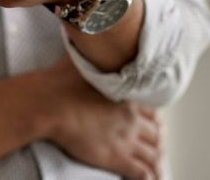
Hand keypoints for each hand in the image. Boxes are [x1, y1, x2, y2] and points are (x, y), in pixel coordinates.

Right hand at [46, 58, 160, 178]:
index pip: (151, 110)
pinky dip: (149, 176)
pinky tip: (150, 179)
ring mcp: (126, 139)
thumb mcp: (84, 60)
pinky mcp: (116, 157)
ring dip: (156, 160)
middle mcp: (132, 117)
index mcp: (127, 94)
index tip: (153, 123)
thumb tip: (92, 43)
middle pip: (156, 133)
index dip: (154, 119)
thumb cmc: (62, 80)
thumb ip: (95, 55)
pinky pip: (141, 172)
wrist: (51, 103)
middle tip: (156, 145)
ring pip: (153, 153)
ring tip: (157, 167)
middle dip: (157, 140)